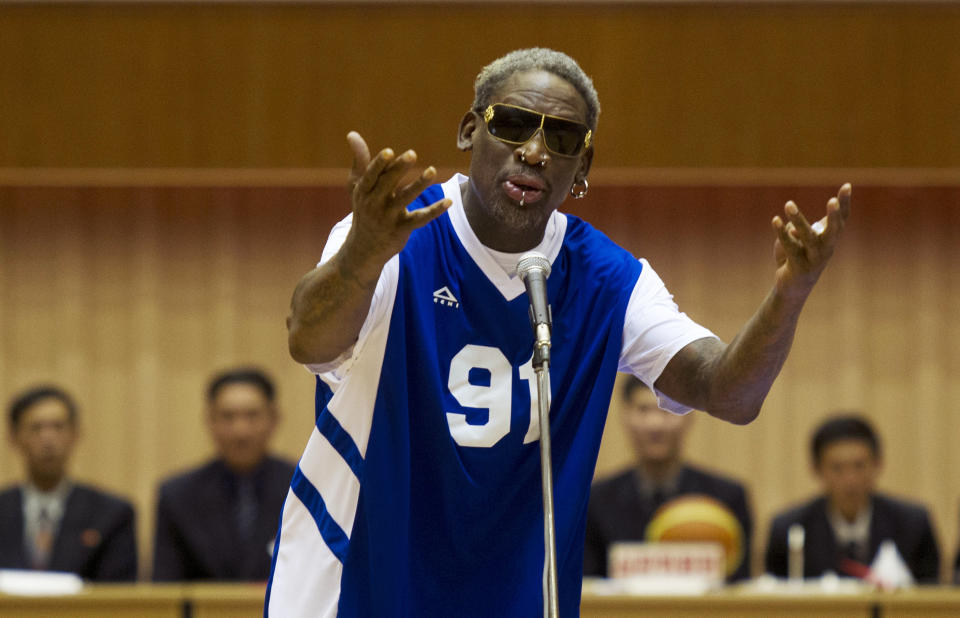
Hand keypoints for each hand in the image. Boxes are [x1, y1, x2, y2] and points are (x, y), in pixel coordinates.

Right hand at [343, 131, 450, 279]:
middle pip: (387, 184)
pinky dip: (435, 211)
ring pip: (405, 199)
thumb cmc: (364, 209)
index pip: (371, 176)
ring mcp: (388, 217)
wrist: (364, 248)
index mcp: (363, 191)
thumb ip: (361, 160)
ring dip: (419, 185)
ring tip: (432, 170)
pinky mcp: (402, 229)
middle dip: (398, 169)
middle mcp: (374, 204)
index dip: (379, 165)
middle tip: (412, 154)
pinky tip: (448, 201)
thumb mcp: (359, 186)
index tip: (388, 152)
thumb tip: (352, 134)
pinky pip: (420, 219)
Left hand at [771, 183, 851, 299]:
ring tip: (789, 204)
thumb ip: (798, 228)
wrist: (794, 286)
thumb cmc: (799, 256)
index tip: (847, 185)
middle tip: (832, 200)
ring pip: (808, 238)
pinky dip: (782, 233)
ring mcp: (814, 259)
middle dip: (834, 216)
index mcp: (830, 238)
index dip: (845, 203)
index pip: (842, 218)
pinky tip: (776, 220)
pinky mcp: (799, 266)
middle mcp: (827, 248)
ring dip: (799, 221)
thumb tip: (794, 229)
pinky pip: (790, 247)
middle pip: (833, 231)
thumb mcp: (800, 239)